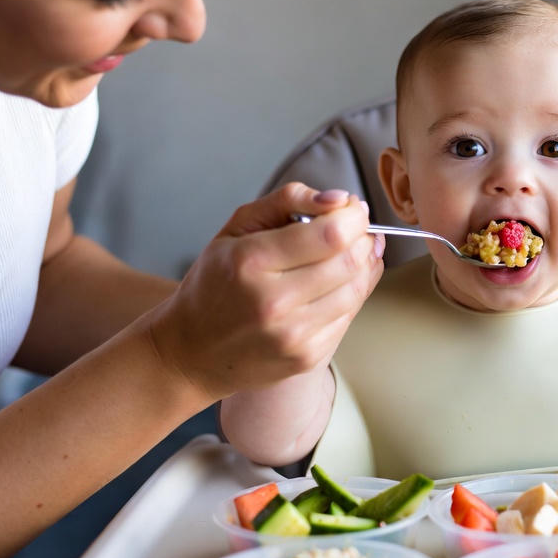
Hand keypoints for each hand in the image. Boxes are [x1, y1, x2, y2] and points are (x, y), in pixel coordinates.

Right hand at [147, 182, 383, 399]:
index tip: (351, 209)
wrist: (192, 351)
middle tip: (356, 229)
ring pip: (356, 289)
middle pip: (350, 261)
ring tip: (350, 253)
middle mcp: (273, 302)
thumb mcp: (237, 228)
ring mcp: (293, 335)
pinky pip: (349, 317)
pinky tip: (336, 284)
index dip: (353, 216)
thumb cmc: (215, 283)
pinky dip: (352, 294)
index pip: (331, 234)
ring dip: (364, 265)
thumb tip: (338, 200)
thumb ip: (287, 201)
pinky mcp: (307, 357)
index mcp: (251, 262)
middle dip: (363, 238)